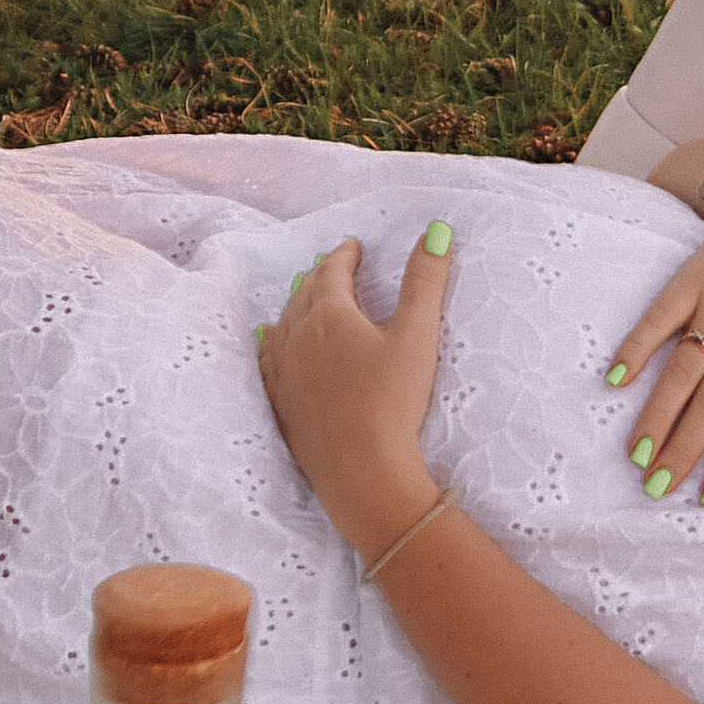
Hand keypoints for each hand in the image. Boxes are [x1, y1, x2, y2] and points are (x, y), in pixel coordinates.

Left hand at [259, 230, 452, 558]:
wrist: (361, 472)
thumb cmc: (392, 401)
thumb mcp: (417, 335)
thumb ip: (425, 280)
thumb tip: (435, 231)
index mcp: (330, 316)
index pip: (332, 272)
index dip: (344, 256)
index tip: (354, 247)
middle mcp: (297, 338)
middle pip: (305, 294)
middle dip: (321, 276)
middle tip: (335, 267)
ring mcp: (283, 374)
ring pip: (283, 325)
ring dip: (297, 305)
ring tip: (306, 295)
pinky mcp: (280, 405)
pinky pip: (268, 360)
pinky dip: (273, 342)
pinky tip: (273, 342)